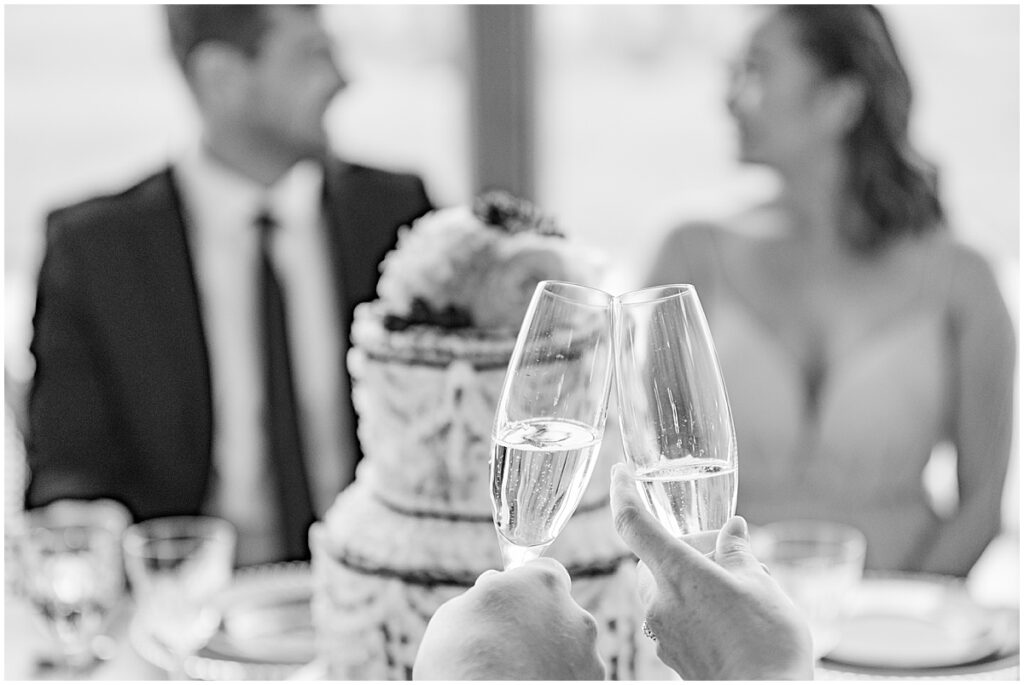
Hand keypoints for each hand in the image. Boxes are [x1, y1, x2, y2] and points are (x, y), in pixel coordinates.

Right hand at [412, 557, 604, 679]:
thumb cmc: (460, 660)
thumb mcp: (456, 612)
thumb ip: (486, 593)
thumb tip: (492, 587)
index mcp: (542, 583)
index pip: (547, 571)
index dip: (528, 588)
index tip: (512, 602)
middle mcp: (573, 613)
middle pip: (560, 610)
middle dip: (539, 622)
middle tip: (507, 644)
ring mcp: (587, 653)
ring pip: (569, 646)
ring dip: (550, 653)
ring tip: (516, 672)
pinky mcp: (591, 682)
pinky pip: (574, 675)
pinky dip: (557, 678)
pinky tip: (530, 683)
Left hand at [610, 463, 813, 679]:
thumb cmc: (767, 642)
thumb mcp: (760, 586)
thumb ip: (738, 553)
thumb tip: (733, 530)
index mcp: (677, 573)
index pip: (632, 522)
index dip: (622, 492)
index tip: (620, 472)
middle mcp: (659, 602)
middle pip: (651, 560)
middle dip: (677, 551)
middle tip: (718, 556)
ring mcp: (663, 634)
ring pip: (664, 592)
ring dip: (688, 584)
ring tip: (734, 593)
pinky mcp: (673, 658)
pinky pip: (674, 622)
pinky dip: (693, 613)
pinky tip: (729, 623)